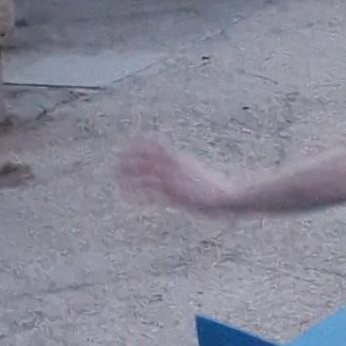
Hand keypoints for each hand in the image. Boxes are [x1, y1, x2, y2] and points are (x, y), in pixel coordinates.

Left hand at [117, 139, 234, 213]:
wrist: (228, 198)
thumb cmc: (219, 190)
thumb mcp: (202, 176)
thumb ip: (189, 172)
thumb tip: (187, 172)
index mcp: (180, 160)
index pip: (154, 145)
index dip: (139, 145)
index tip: (127, 148)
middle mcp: (174, 166)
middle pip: (144, 156)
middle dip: (128, 159)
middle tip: (116, 164)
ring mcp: (172, 180)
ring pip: (142, 173)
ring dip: (128, 176)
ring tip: (118, 180)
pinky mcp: (173, 194)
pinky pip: (149, 193)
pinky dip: (138, 195)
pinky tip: (131, 200)